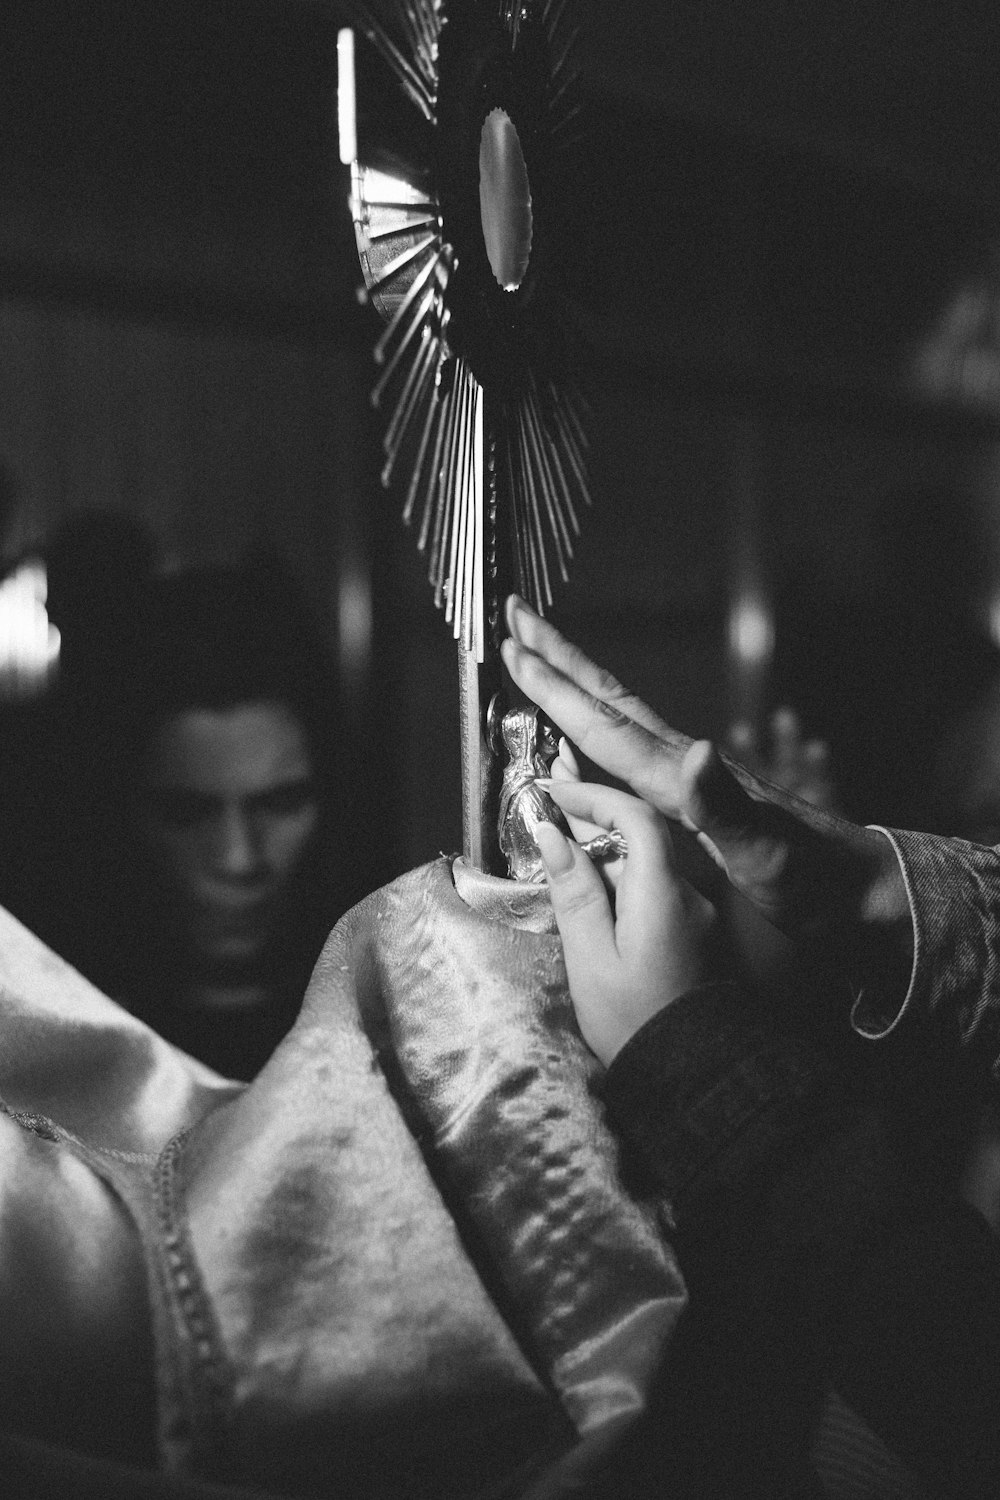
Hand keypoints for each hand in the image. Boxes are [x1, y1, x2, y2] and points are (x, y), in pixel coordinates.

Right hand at [502, 595, 909, 955]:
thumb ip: (725, 804)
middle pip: (609, 699)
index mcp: (682, 777)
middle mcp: (682, 764)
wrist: (856, 890)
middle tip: (515, 613)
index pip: (607, 725)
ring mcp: (691, 776)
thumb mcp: (765, 851)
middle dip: (559, 658)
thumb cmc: (810, 878)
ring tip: (538, 655)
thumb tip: (694, 751)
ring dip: (574, 682)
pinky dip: (597, 723)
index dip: (558, 689)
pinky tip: (590, 728)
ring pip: (618, 715)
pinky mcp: (698, 794)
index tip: (516, 648)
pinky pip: (629, 747)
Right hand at [535, 782, 713, 1065]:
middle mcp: (689, 896)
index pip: (635, 819)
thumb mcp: (591, 959)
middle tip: (552, 808)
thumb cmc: (636, 1025)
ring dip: (607, 851)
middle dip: (596, 819)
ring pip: (649, 863)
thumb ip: (574, 892)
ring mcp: (699, 915)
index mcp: (662, 894)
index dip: (595, 798)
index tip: (556, 793)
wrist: (694, 1079)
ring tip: (563, 847)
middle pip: (643, 836)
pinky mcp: (700, 934)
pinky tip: (596, 892)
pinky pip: (658, 888)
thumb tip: (553, 835)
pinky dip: (625, 879)